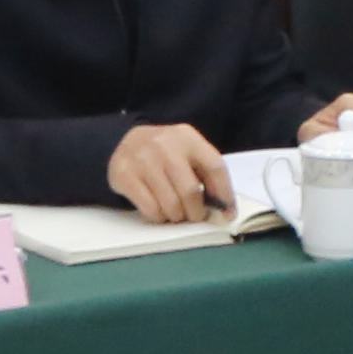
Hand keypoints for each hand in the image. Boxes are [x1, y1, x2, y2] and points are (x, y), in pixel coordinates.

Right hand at [106, 122, 233, 224]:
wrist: (125, 142)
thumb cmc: (165, 154)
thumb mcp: (187, 153)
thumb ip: (206, 174)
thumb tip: (225, 209)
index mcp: (187, 137)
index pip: (215, 166)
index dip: (224, 194)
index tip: (228, 213)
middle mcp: (165, 145)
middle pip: (190, 191)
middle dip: (196, 212)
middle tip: (194, 216)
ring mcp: (142, 159)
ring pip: (170, 204)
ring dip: (177, 216)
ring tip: (175, 212)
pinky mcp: (124, 175)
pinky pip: (150, 209)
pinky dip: (159, 216)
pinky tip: (158, 210)